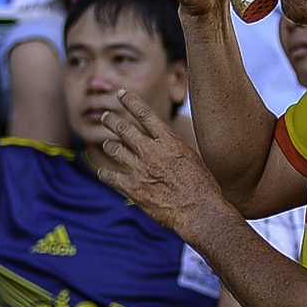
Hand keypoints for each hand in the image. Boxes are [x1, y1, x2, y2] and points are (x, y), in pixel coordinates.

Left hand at [94, 86, 227, 235]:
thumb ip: (172, 147)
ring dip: (108, 145)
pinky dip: (104, 172)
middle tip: (106, 117)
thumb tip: (162, 140)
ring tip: (107, 144)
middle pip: (123, 128)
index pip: (145, 114)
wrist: (201, 212)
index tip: (120, 94)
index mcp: (169, 141)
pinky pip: (109, 176)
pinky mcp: (133, 189)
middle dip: (111, 120)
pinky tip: (103, 172)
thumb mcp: (192, 158)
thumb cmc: (203, 187)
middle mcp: (152, 152)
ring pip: (114, 149)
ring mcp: (140, 170)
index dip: (130, 101)